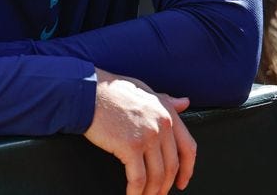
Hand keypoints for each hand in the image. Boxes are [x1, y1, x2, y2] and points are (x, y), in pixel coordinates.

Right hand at [84, 69, 196, 194]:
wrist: (88, 92)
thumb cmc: (112, 91)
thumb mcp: (144, 91)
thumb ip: (165, 100)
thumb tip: (184, 103)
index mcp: (167, 111)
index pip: (188, 147)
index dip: (187, 169)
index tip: (182, 181)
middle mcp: (162, 124)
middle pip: (172, 165)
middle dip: (166, 185)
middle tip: (159, 194)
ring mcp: (148, 135)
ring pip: (157, 175)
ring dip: (152, 192)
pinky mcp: (131, 146)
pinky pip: (138, 178)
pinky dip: (136, 192)